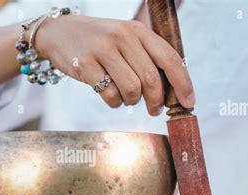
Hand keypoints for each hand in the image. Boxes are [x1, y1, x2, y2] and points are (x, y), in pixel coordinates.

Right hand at [35, 14, 194, 114]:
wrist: (60, 33)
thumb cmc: (99, 42)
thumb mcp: (125, 39)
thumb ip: (146, 58)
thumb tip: (171, 91)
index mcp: (138, 31)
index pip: (170, 58)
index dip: (183, 84)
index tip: (188, 103)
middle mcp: (123, 38)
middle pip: (151, 79)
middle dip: (156, 101)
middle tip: (153, 109)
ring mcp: (103, 50)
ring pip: (132, 90)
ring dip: (131, 101)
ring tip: (125, 96)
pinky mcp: (86, 65)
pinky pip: (110, 95)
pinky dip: (114, 103)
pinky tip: (109, 95)